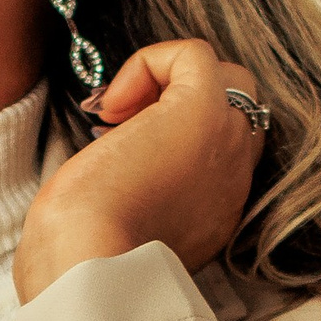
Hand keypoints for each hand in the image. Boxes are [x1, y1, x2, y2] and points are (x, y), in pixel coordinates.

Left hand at [12, 38, 265, 303]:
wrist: (88, 266)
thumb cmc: (82, 259)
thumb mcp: (113, 233)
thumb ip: (126, 205)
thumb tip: (104, 171)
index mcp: (214, 214)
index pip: (221, 152)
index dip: (176, 136)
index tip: (123, 155)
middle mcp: (232, 181)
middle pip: (239, 110)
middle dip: (185, 102)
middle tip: (125, 126)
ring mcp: (226, 146)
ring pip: (230, 79)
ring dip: (171, 82)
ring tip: (119, 115)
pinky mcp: (202, 112)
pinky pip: (194, 55)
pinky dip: (149, 62)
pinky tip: (113, 106)